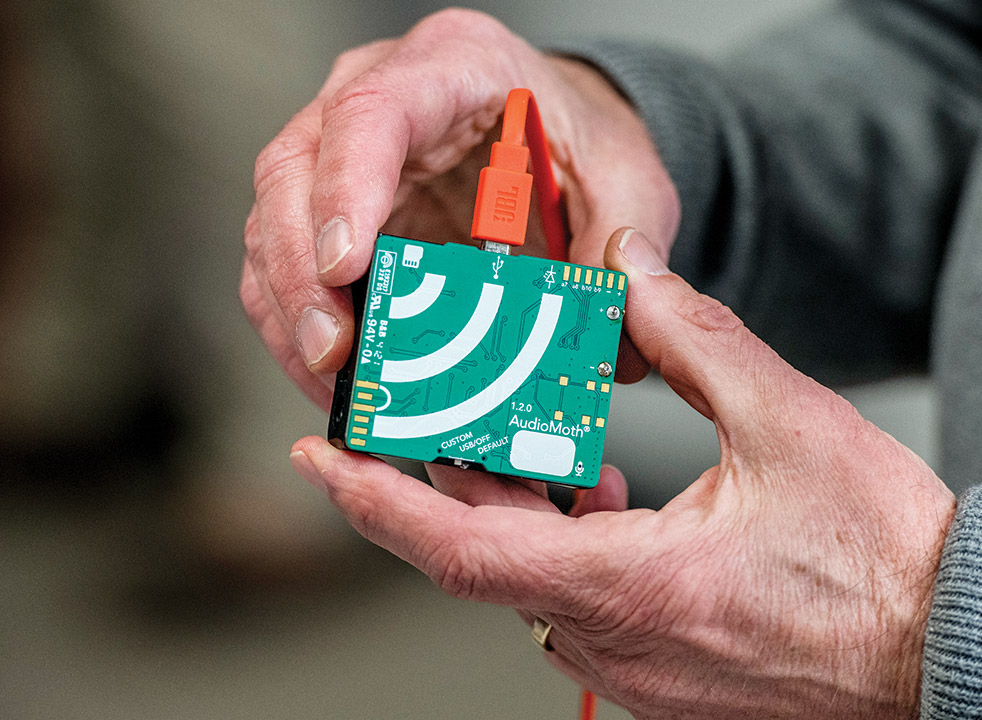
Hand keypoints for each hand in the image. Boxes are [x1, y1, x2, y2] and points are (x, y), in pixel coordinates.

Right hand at [242, 9, 676, 406]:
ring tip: (334, 382)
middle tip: (334, 354)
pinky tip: (333, 374)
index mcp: (453, 66)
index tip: (348, 269)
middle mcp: (377, 97)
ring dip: (290, 310)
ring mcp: (342, 152)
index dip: (347, 190)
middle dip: (301, 273)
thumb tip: (608, 345)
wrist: (561, 135)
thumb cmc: (581, 143)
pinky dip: (298, 323)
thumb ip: (623, 248)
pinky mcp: (336, 209)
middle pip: (293, 171)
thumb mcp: (627, 184)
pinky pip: (287, 263)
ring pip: (272, 223)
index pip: (372, 112)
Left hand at [288, 227, 955, 718]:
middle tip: (431, 411)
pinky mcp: (662, 679)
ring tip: (524, 440)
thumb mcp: (789, 423)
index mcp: (630, 586)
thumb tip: (627, 274)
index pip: (461, 548)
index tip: (320, 456)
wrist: (946, 648)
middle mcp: (615, 643)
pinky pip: (576, 609)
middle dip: (450, 479)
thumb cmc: (882, 558)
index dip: (377, 501)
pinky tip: (602, 498)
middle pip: (485, 557)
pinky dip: (563, 548)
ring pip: (528, 583)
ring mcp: (635, 671)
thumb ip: (693, 338)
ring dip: (514, 511)